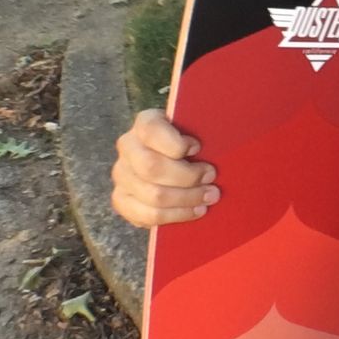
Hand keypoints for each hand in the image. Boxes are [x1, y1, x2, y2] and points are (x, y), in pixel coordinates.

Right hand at [110, 108, 218, 227]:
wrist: (171, 160)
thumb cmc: (190, 143)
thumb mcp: (195, 128)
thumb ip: (200, 130)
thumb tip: (217, 144)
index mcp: (145, 122)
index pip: (152, 131)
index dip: (176, 143)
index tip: (198, 148)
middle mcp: (127, 147)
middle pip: (152, 167)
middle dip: (187, 177)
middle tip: (211, 178)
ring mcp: (122, 175)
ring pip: (153, 195)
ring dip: (186, 199)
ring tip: (209, 197)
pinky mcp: (122, 200)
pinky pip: (147, 215)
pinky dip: (176, 216)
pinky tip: (195, 211)